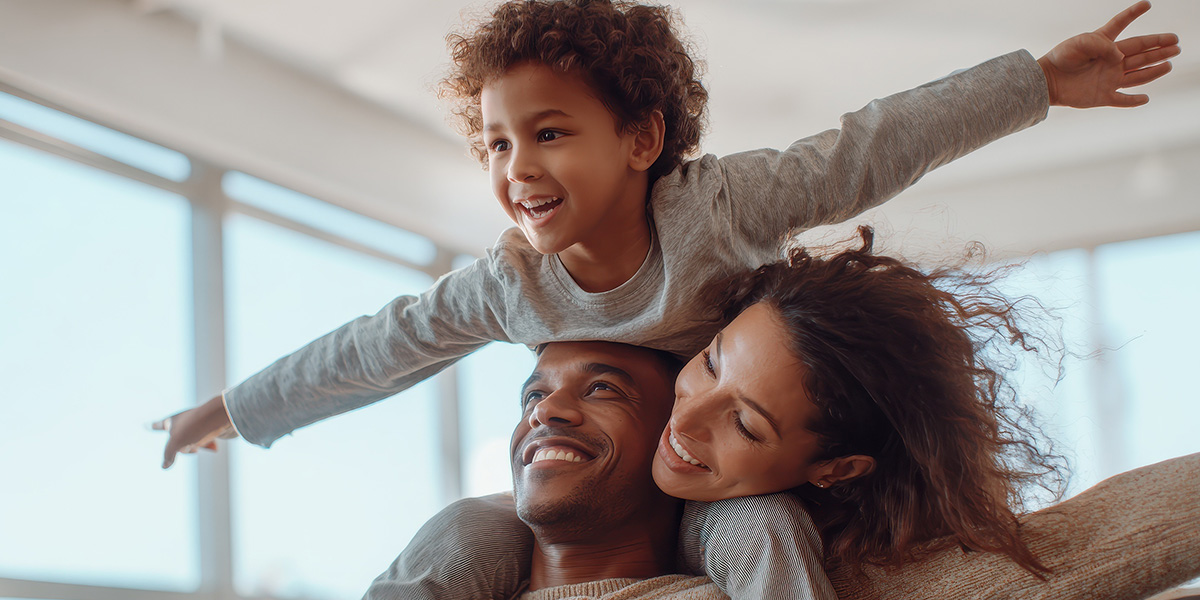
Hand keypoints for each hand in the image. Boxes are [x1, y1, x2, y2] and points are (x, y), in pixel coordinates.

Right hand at [151, 394, 237, 468]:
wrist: (224, 415)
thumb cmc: (196, 427)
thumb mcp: (177, 443)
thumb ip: (168, 455)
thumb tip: (164, 467)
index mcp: (173, 421)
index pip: (159, 425)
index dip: (153, 427)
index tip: (146, 425)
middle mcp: (184, 420)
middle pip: (179, 442)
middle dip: (186, 448)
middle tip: (193, 443)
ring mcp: (198, 423)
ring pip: (194, 442)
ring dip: (198, 446)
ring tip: (205, 440)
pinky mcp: (212, 427)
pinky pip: (208, 440)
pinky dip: (210, 445)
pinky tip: (215, 447)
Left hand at [1037, 1, 1179, 107]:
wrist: (1047, 81)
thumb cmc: (1061, 58)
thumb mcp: (1080, 43)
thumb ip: (1102, 46)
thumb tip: (1120, 58)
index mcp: (1103, 43)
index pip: (1120, 24)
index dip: (1133, 13)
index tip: (1146, 4)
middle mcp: (1110, 60)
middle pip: (1140, 52)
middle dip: (1159, 46)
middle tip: (1176, 42)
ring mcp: (1108, 79)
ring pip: (1138, 74)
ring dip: (1154, 69)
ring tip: (1169, 62)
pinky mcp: (1103, 96)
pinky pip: (1122, 100)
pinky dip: (1134, 101)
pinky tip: (1145, 98)